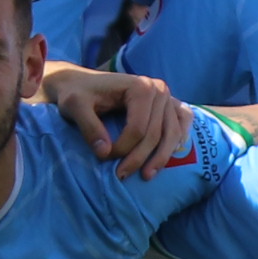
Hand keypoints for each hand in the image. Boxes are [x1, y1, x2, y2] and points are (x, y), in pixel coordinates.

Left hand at [39, 63, 189, 175]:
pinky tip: (172, 153)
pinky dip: (180, 138)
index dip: (123, 149)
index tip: (104, 158)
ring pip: (171, 134)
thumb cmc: (76, 93)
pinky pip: (183, 122)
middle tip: (121, 175)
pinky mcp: (168, 103)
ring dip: (161, 158)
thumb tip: (105, 153)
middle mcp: (159, 89)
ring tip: (146, 176)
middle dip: (139, 158)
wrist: (80, 83)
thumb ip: (89, 127)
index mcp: (140, 87)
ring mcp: (166, 96)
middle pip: (156, 134)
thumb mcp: (75, 106)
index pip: (139, 128)